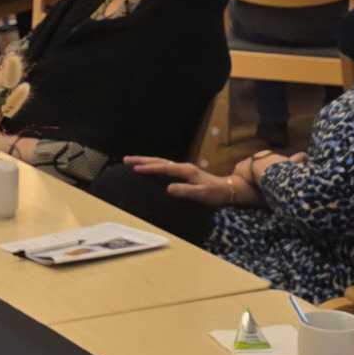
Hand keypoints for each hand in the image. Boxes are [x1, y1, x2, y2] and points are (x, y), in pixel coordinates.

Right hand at [121, 155, 256, 206]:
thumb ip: (186, 191)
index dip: (149, 168)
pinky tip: (148, 169)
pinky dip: (153, 166)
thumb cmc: (215, 193)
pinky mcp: (183, 173)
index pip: (163, 167)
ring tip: (132, 162)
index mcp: (185, 170)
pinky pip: (164, 167)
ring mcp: (183, 169)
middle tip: (125, 159)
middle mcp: (183, 167)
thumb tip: (168, 188)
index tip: (135, 168)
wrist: (227, 190)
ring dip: (146, 161)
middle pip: (159, 161)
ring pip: (161, 162)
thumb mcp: (202, 194)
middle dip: (142, 160)